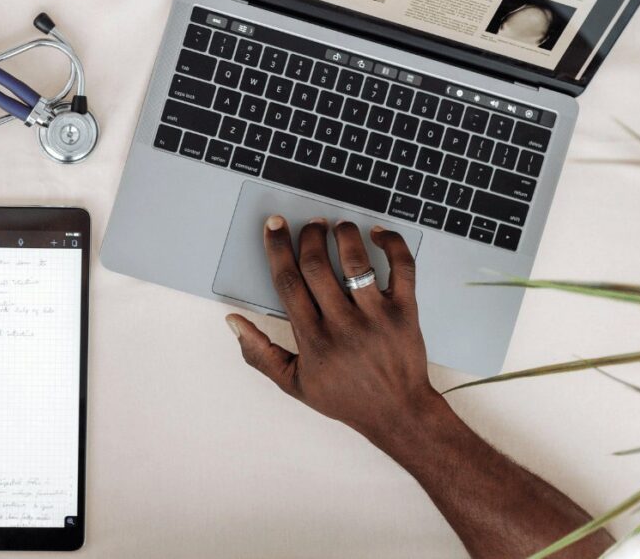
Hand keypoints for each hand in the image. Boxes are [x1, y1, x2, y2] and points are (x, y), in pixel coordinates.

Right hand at [227, 216, 441, 443]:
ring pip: (356, 262)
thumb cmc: (345, 397)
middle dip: (309, 236)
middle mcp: (343, 325)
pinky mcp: (406, 312)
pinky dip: (391, 244)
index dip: (277, 249)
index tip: (274, 227)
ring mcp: (377, 317)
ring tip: (337, 226)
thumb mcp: (293, 382)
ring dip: (343, 235)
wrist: (398, 413)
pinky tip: (378, 234)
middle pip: (317, 266)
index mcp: (313, 339)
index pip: (288, 282)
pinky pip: (402, 268)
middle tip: (309, 224)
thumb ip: (259, 352)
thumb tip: (233, 321)